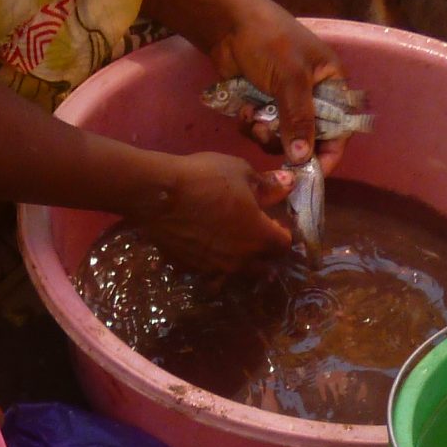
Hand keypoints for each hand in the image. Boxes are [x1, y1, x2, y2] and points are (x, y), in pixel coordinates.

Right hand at [130, 150, 293, 271]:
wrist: (158, 196)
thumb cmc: (205, 178)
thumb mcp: (241, 172)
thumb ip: (267, 185)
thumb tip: (288, 186)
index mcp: (259, 237)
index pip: (284, 245)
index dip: (282, 233)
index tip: (274, 221)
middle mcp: (240, 260)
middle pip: (263, 267)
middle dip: (263, 254)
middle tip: (254, 235)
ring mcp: (214, 268)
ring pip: (235, 274)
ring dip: (237, 263)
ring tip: (229, 247)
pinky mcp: (191, 270)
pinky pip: (207, 272)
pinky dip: (209, 263)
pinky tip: (201, 248)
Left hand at [206, 0, 346, 167]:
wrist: (230, 26)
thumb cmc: (270, 42)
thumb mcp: (290, 79)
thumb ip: (299, 120)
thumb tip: (302, 158)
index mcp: (331, 84)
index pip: (339, 129)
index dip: (327, 154)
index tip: (309, 175)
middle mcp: (311, 97)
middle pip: (307, 140)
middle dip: (286, 143)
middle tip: (267, 135)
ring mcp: (285, 103)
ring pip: (280, 140)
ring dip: (264, 134)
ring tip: (252, 117)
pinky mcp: (262, 107)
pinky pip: (260, 131)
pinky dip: (250, 126)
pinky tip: (242, 110)